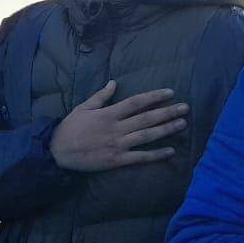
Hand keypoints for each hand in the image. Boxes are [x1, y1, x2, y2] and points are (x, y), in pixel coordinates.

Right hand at [49, 80, 186, 172]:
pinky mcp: (117, 160)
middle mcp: (116, 128)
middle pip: (147, 118)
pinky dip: (157, 154)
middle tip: (186, 108)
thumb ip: (100, 96)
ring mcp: (118, 144)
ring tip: (182, 124)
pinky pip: (141, 157)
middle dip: (168, 112)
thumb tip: (114, 82)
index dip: (154, 97)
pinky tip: (171, 151)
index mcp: (108, 113)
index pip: (136, 102)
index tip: (170, 93)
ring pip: (147, 135)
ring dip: (166, 129)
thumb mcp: (82, 108)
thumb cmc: (70, 128)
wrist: (58, 151)